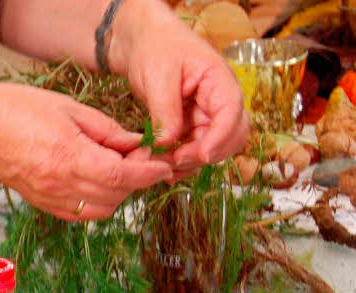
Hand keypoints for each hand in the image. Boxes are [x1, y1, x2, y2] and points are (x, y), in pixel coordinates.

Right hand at [0, 84, 172, 220]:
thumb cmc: (18, 108)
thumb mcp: (69, 108)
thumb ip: (106, 130)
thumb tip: (134, 143)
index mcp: (70, 157)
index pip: (122, 175)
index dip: (148, 173)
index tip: (162, 165)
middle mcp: (60, 184)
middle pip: (115, 195)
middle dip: (137, 180)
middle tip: (141, 157)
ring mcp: (49, 197)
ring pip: (101, 210)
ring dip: (119, 194)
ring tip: (119, 169)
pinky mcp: (41, 203)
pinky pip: (79, 214)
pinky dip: (98, 203)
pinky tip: (98, 183)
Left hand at [110, 0, 248, 178]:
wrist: (143, 44)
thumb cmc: (156, 49)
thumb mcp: (159, 77)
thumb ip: (165, 111)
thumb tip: (169, 142)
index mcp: (219, 81)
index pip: (231, 113)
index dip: (220, 138)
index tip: (202, 155)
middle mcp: (218, 102)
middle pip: (230, 137)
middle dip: (206, 154)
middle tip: (174, 161)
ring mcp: (205, 116)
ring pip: (211, 148)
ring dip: (191, 162)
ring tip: (163, 165)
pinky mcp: (190, 126)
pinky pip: (193, 149)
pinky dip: (180, 161)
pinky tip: (163, 166)